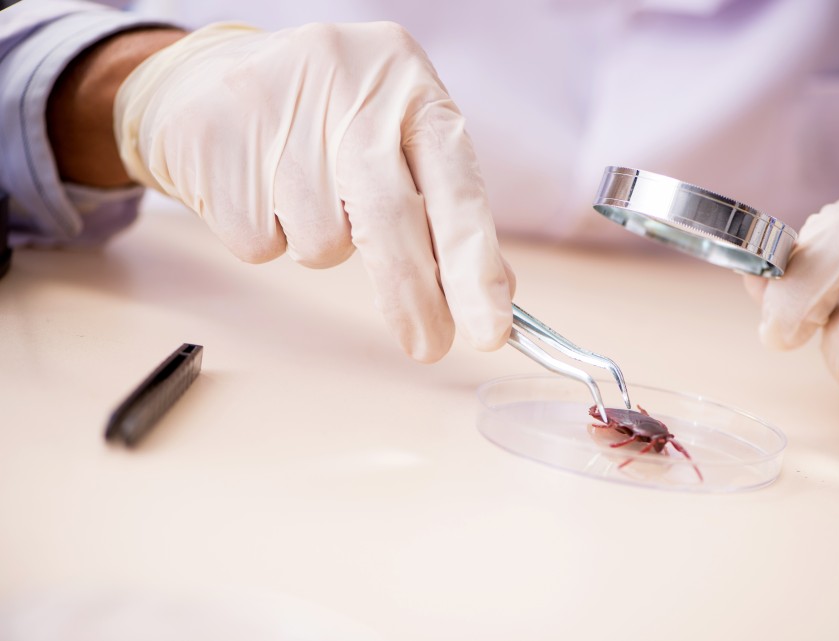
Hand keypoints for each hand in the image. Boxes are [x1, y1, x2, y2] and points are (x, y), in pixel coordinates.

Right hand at [114, 22, 513, 361]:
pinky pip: (261, 245)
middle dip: (413, 297)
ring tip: (302, 191)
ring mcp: (272, 108)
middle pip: (389, 219)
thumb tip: (490, 293)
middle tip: (428, 344)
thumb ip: (444, 205)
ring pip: (322, 242)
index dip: (475, 266)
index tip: (489, 332)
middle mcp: (346, 85)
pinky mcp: (211, 140)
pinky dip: (269, 238)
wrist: (209, 72)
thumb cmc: (328, 118)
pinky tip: (260, 189)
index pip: (455, 185)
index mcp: (406, 82)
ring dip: (323, 244)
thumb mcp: (398, 135)